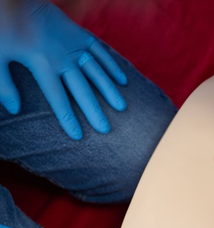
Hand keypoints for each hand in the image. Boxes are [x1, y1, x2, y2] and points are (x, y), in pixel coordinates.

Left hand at [0, 0, 127, 139]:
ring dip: (109, 90)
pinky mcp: (79, 34)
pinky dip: (111, 65)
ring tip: (121, 108)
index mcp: (42, 63)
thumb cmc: (3, 26)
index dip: (68, 118)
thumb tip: (14, 109)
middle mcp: (63, 57)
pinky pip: (100, 51)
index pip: (58, 98)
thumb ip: (3, 84)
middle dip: (94, 111)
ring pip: (96, 72)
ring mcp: (74, 45)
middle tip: (106, 129)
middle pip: (82, 89)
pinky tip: (122, 80)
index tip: (78, 135)